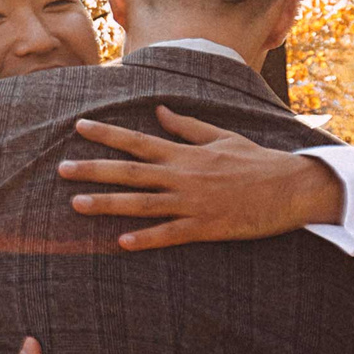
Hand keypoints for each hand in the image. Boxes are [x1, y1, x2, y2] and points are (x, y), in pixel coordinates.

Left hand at [58, 106, 342, 250]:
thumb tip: (159, 111)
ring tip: (76, 204)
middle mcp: (182, 176)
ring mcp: (191, 203)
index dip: (106, 134)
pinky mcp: (204, 227)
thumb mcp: (221, 137)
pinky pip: (169, 234)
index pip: (137, 140)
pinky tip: (120, 242)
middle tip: (62, 169)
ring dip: (107, 203)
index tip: (79, 127)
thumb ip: (186, 126)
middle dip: (93, 170)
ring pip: (141, 203)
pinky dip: (145, 238)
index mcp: (185, 153)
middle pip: (129, 172)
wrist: (291, 188)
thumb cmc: (256, 161)